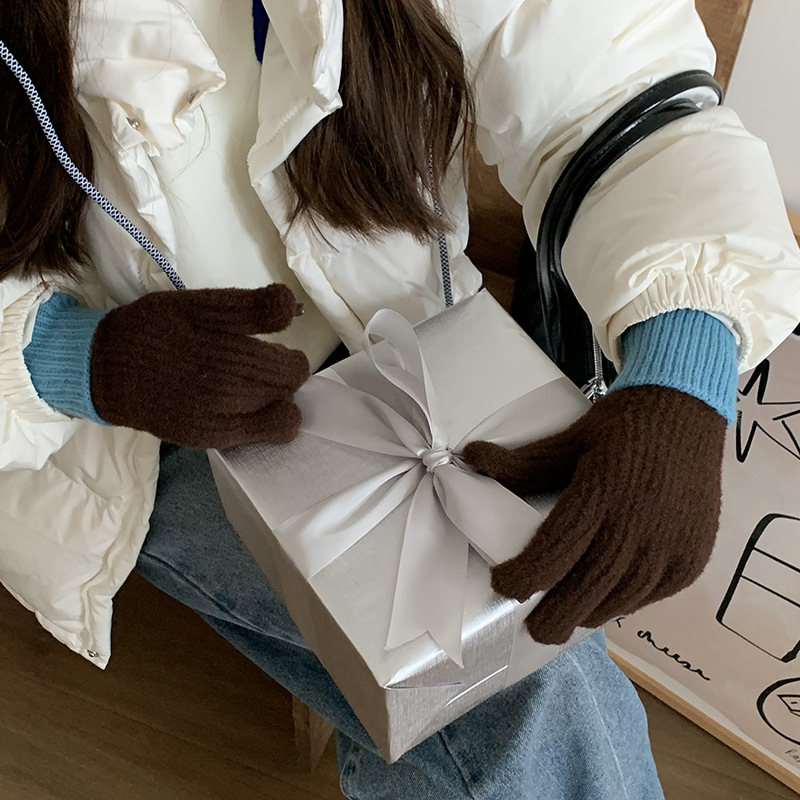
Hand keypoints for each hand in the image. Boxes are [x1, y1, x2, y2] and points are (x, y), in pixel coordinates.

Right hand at [90, 285, 309, 447]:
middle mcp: (219, 379)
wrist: (105, 371)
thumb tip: (291, 306)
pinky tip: (258, 409)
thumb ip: (247, 306)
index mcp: (220, 341)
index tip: (279, 350)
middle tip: (270, 367)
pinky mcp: (209, 435)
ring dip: (280, 396)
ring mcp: (216, 412)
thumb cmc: (155, 331)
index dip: (291, 355)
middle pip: (286, 381)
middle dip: (287, 373)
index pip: (284, 355)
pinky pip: (263, 434)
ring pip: (281, 407)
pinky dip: (273, 421)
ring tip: (261, 387)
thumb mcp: (196, 304)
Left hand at [461, 386, 725, 643]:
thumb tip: (470, 458)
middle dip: (555, 616)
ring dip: (588, 612)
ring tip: (566, 615)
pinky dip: (624, 602)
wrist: (686, 412)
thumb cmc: (619, 427)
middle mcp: (638, 524)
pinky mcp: (692, 559)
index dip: (525, 576)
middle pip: (588, 587)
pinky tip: (605, 599)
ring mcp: (671, 545)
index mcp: (601, 492)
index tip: (503, 584)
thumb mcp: (567, 440)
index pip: (555, 552)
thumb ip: (521, 463)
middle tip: (534, 629)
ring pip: (621, 598)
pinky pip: (651, 595)